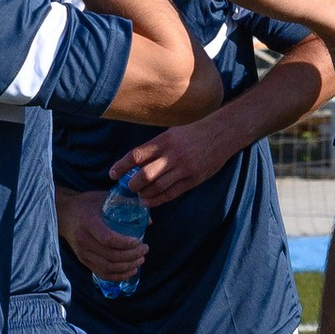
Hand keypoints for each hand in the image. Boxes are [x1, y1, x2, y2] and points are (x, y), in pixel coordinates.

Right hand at [56, 184, 146, 283]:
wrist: (64, 213)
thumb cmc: (87, 204)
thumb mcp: (104, 198)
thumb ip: (125, 206)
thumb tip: (148, 222)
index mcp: (89, 223)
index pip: (109, 239)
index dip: (126, 244)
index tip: (139, 241)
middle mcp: (84, 240)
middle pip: (111, 256)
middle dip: (132, 256)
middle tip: (144, 250)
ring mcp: (82, 253)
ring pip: (108, 267)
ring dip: (128, 267)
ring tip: (140, 260)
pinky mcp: (83, 260)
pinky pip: (102, 273)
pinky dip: (118, 276)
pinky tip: (130, 271)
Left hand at [109, 126, 232, 210]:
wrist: (221, 133)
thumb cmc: (194, 132)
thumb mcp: (172, 133)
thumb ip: (156, 147)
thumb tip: (135, 162)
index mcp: (164, 141)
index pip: (136, 155)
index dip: (121, 166)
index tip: (112, 173)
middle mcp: (172, 155)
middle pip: (145, 175)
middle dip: (132, 184)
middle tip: (128, 187)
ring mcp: (184, 169)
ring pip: (157, 187)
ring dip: (144, 194)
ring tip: (139, 196)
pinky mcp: (193, 179)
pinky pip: (172, 193)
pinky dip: (158, 199)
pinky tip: (150, 201)